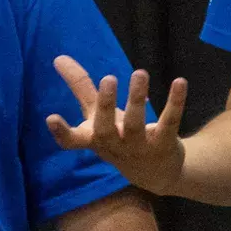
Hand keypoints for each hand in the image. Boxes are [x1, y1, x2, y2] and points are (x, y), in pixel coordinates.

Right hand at [46, 57, 187, 195]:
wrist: (155, 173)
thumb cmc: (118, 137)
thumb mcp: (96, 115)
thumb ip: (81, 87)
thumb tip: (58, 57)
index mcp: (93, 138)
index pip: (72, 141)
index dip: (61, 132)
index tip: (51, 118)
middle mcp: (114, 145)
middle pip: (106, 127)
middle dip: (106, 104)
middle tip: (108, 78)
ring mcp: (139, 147)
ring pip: (136, 124)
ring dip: (137, 97)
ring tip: (139, 73)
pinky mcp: (165, 144)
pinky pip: (169, 122)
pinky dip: (175, 102)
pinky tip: (179, 82)